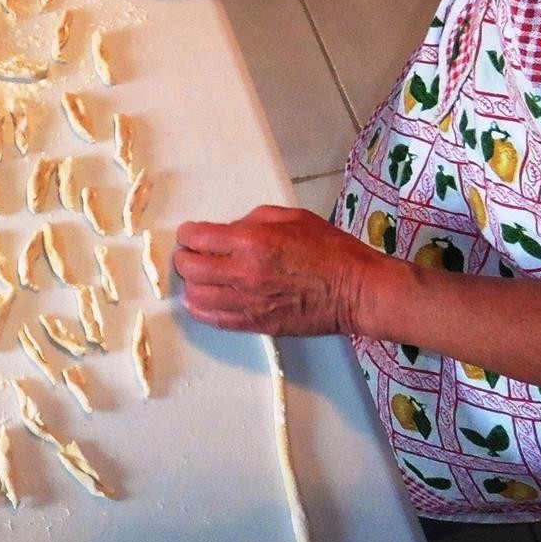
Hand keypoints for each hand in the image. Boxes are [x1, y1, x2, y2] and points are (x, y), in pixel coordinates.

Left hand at [174, 207, 386, 335]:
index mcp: (251, 241)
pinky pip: (213, 319)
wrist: (355, 290)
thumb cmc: (329, 250)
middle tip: (192, 253)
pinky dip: (202, 308)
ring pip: (195, 296)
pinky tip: (205, 299)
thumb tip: (228, 230)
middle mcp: (243, 273)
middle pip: (189, 268)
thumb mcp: (290, 217)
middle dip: (185, 257)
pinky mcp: (255, 324)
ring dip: (192, 284)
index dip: (189, 233)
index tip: (191, 234)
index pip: (197, 238)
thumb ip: (252, 220)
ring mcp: (247, 302)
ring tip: (200, 277)